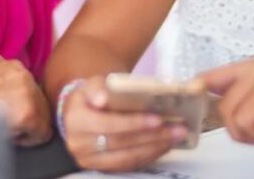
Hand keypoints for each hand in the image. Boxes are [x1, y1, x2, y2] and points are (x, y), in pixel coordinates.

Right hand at [61, 76, 187, 171]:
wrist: (80, 112)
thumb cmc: (92, 96)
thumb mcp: (92, 84)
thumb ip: (96, 88)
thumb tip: (102, 99)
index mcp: (75, 120)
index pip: (108, 124)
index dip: (133, 123)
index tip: (158, 119)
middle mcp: (79, 144)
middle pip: (120, 143)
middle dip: (151, 137)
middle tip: (177, 129)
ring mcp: (89, 160)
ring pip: (126, 158)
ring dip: (154, 148)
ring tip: (176, 137)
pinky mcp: (101, 168)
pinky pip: (128, 166)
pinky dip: (149, 156)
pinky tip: (164, 145)